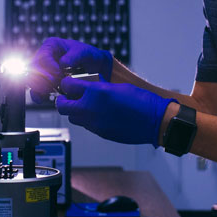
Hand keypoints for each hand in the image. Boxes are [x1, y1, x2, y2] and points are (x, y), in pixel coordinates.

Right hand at [28, 37, 112, 102]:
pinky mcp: (44, 81)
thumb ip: (75, 56)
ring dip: (38, 87)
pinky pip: (35, 88)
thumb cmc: (89, 56)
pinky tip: (41, 98)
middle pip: (33, 68)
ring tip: (49, 92)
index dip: (49, 67)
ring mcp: (43, 69)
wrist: (93, 68)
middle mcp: (44, 56)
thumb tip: (63, 63)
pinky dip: (37, 94)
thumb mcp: (85, 53)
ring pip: (32, 78)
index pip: (43, 57)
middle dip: (42, 79)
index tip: (59, 75)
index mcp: (51, 45)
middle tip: (54, 86)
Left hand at [55, 76, 175, 145]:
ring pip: (72, 118)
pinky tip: (98, 114)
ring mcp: (94, 123)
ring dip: (74, 111)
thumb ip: (97, 87)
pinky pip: (86, 125)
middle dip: (64, 100)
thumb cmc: (140, 100)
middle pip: (62, 106)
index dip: (66, 83)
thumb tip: (85, 87)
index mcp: (95, 92)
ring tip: (85, 105)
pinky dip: (87, 119)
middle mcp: (90, 109)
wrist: (154, 120)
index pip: (67, 86)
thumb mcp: (116, 85)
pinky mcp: (100, 133)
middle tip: (70, 96)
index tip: (69, 83)